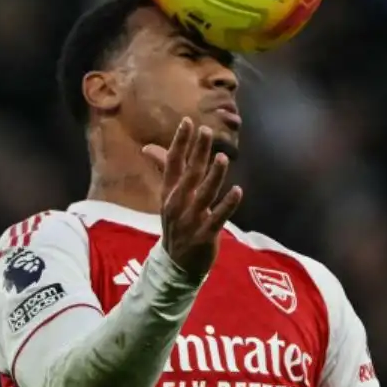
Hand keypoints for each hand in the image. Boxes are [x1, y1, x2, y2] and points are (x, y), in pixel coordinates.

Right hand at [140, 117, 243, 277]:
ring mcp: (190, 220)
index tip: (187, 122)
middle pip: (189, 174)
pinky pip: (217, 218)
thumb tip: (149, 148)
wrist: (176, 265)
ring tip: (222, 157)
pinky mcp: (204, 235)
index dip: (180, 142)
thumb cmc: (177, 224)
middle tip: (206, 131)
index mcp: (169, 193)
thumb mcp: (168, 197)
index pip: (173, 163)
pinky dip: (227, 205)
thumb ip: (165, 170)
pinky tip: (237, 191)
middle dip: (197, 153)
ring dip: (213, 176)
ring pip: (204, 194)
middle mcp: (178, 204)